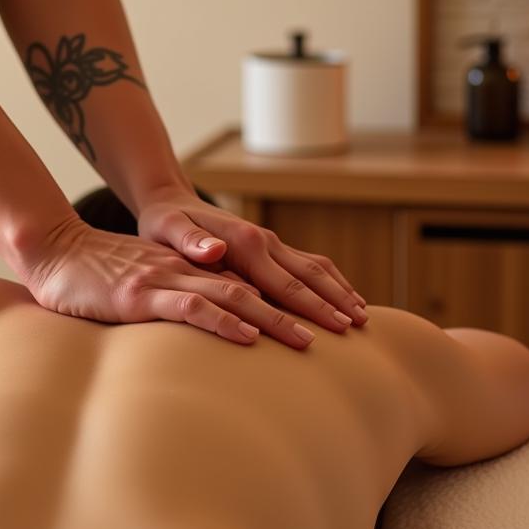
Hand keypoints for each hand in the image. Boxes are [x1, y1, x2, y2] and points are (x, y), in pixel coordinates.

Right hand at [15, 215, 323, 348]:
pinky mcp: (141, 294)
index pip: (258, 280)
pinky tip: (248, 335)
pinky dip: (222, 320)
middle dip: (303, 308)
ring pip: (233, 295)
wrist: (54, 253)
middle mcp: (190, 268)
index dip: (298, 296)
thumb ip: (185, 298)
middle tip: (341, 330)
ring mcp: (167, 278)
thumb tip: (224, 325)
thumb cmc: (100, 277)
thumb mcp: (151, 285)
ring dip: (275, 317)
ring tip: (308, 340)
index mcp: (196, 266)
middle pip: (258, 286)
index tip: (333, 318)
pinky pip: (190, 306)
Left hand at [137, 188, 367, 340]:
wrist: (169, 200)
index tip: (338, 328)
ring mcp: (270, 243)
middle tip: (361, 328)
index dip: (312, 307)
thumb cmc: (164, 222)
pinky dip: (329, 282)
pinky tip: (342, 298)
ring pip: (315, 268)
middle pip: (310, 276)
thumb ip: (190, 241)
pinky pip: (306, 265)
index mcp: (246, 242)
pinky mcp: (268, 248)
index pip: (285, 283)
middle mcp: (265, 241)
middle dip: (337, 302)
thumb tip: (214, 250)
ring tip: (363, 316)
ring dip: (340, 291)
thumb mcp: (168, 229)